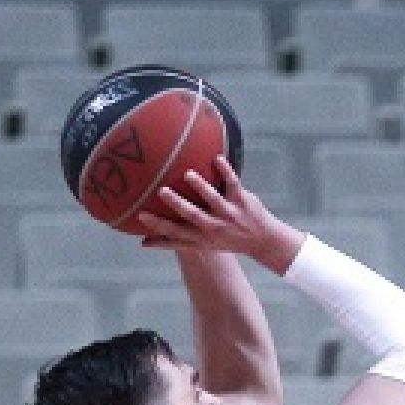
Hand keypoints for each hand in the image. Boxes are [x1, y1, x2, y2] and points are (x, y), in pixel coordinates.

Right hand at [137, 156, 302, 272]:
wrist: (264, 242)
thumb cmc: (225, 240)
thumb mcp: (200, 246)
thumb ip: (172, 242)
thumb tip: (142, 243)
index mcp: (201, 237)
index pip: (177, 232)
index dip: (159, 225)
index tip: (140, 215)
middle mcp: (214, 226)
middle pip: (194, 216)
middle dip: (178, 204)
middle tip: (161, 191)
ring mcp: (230, 213)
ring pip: (214, 199)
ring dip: (202, 187)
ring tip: (188, 174)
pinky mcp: (243, 200)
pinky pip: (234, 184)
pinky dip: (226, 171)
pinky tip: (217, 158)